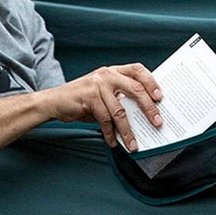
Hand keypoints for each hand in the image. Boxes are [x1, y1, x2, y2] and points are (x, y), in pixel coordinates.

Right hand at [49, 64, 163, 149]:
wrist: (54, 101)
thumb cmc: (82, 99)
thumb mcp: (103, 93)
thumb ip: (120, 98)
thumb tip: (143, 115)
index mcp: (114, 71)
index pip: (138, 70)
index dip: (152, 82)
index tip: (161, 97)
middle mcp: (107, 74)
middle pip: (135, 89)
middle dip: (149, 108)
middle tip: (157, 123)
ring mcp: (97, 85)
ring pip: (120, 110)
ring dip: (128, 130)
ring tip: (133, 144)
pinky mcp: (88, 97)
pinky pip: (105, 119)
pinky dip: (110, 133)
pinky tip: (113, 142)